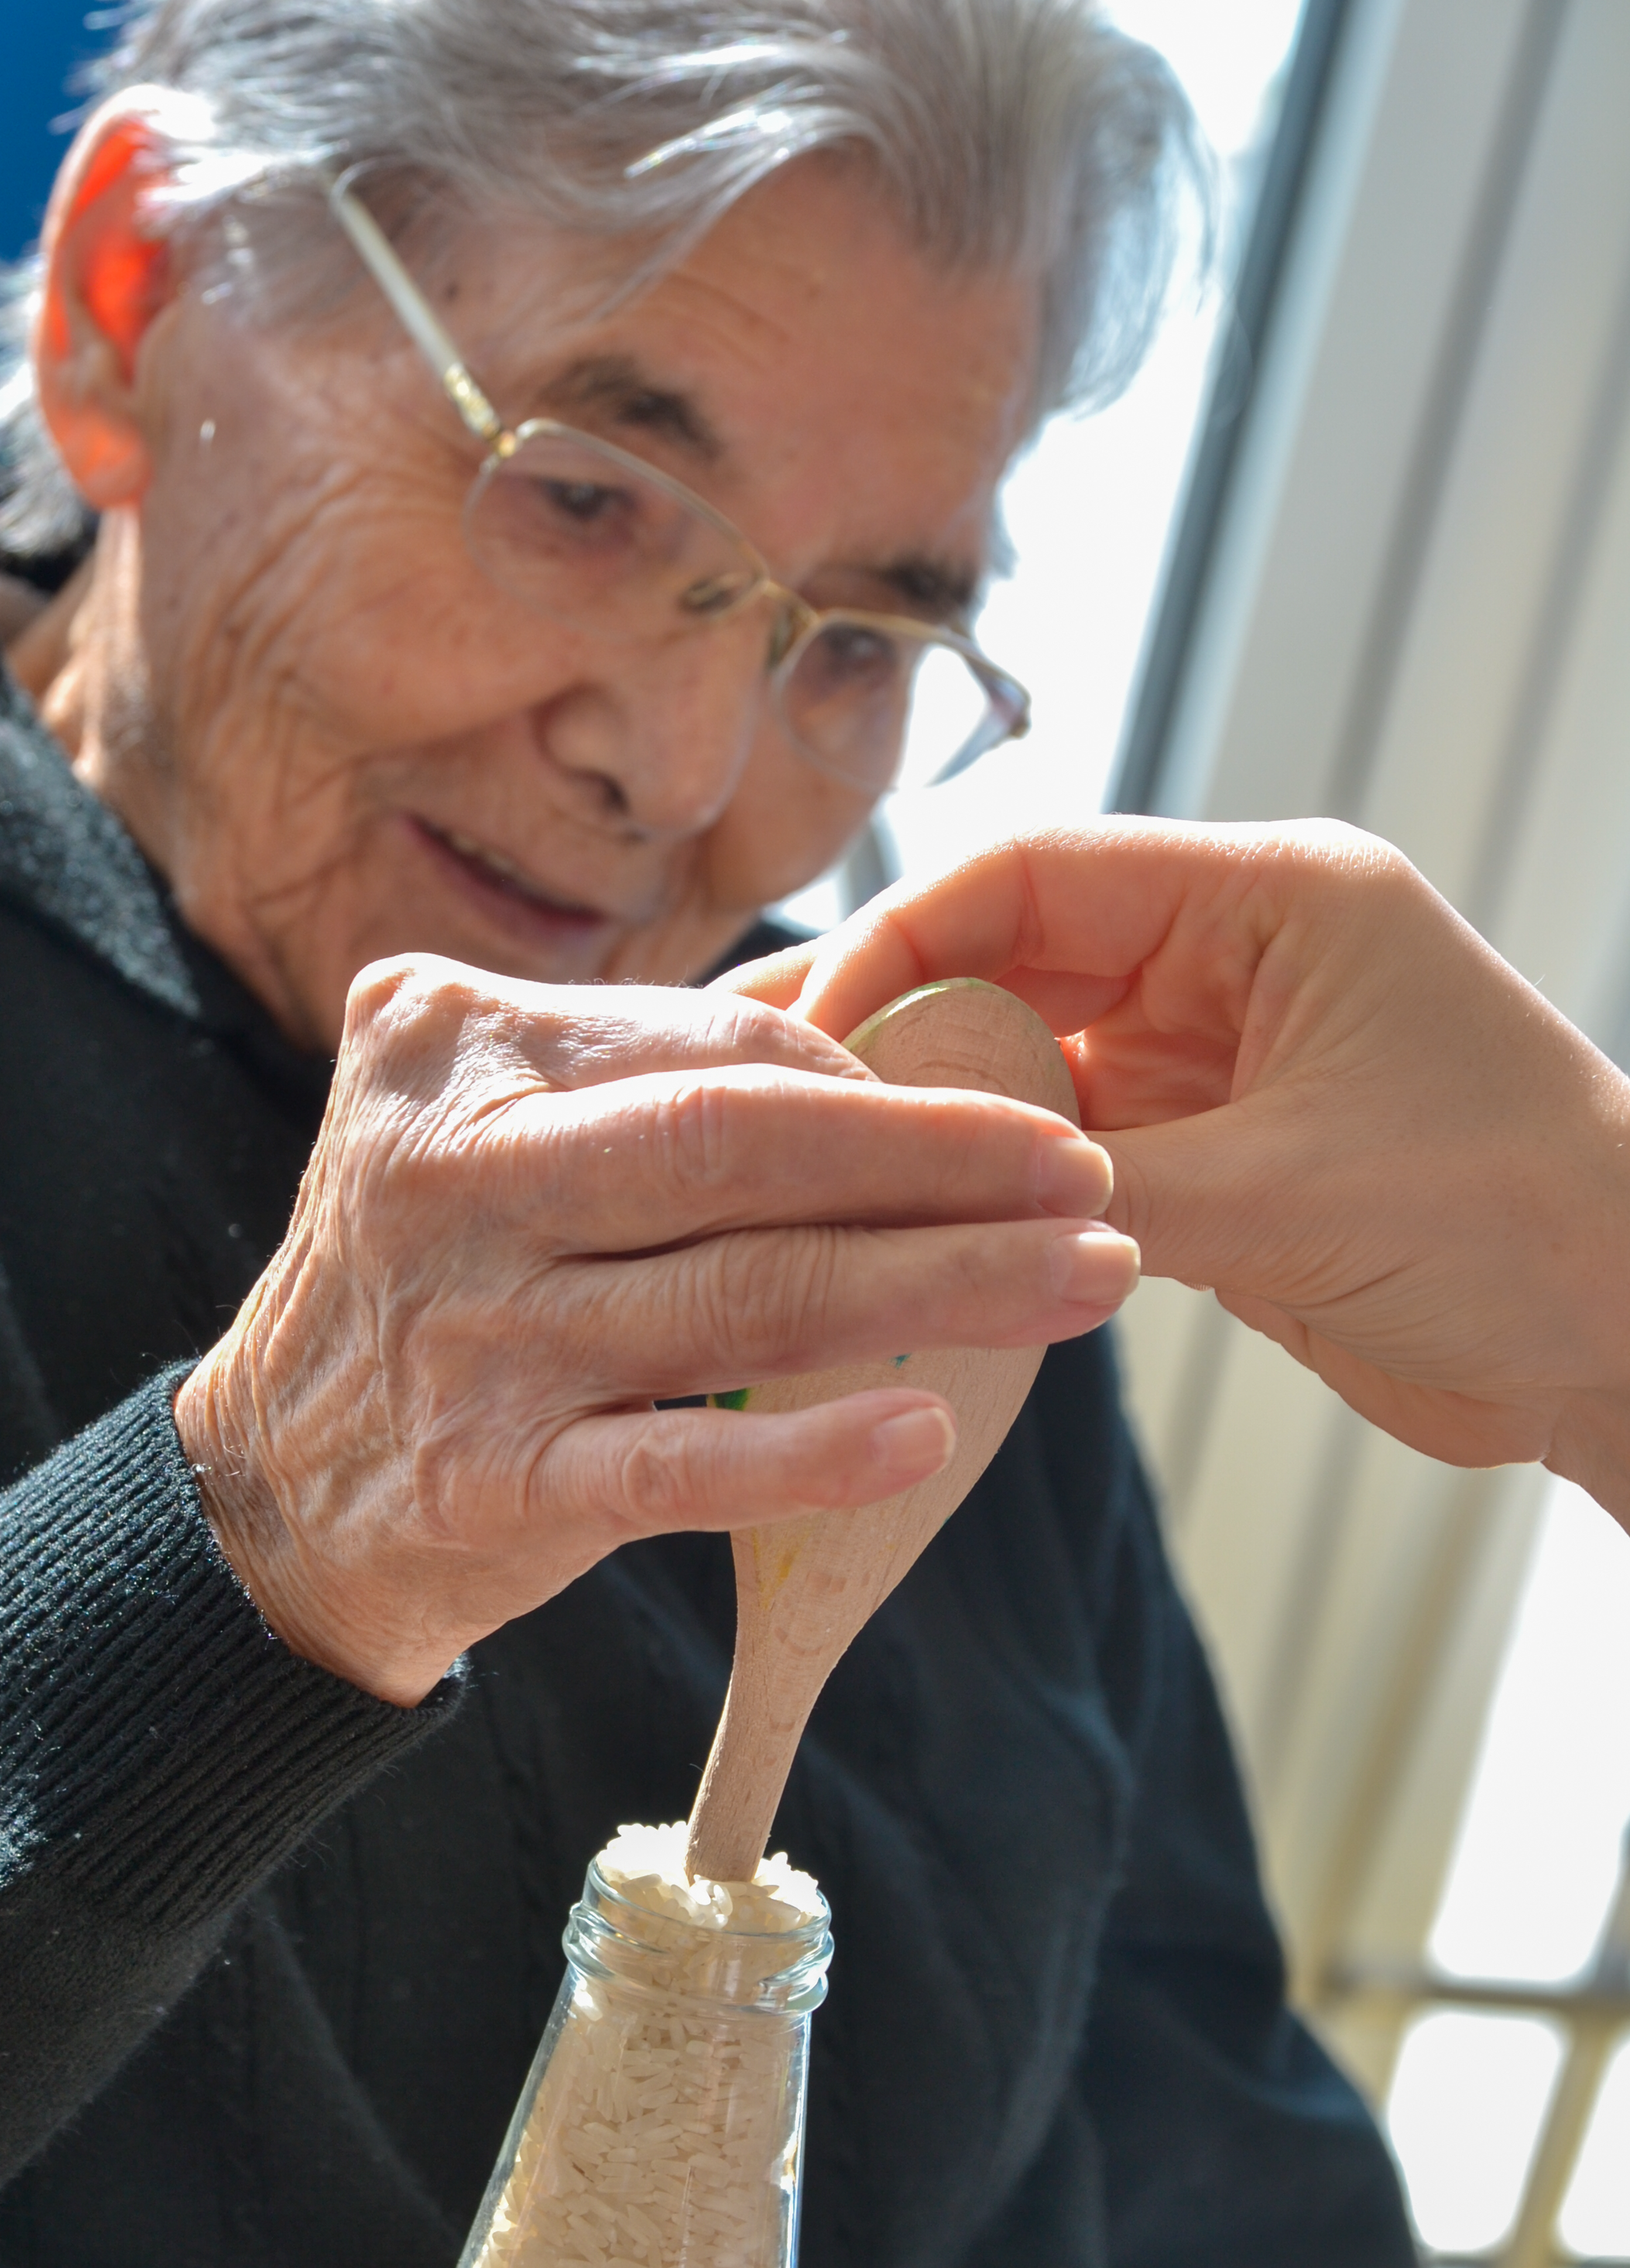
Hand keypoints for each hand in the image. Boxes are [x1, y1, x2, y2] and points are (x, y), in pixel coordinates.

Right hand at [173, 955, 1133, 1699]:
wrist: (268, 1491)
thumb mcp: (479, 1129)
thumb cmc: (424, 1285)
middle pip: (738, 1145)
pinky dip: (809, 1448)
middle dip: (939, 1155)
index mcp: (448, 1050)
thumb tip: (868, 1064)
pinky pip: (678, 1461)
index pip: (708, 1047)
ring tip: (1083, 1277)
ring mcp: (468, 1333)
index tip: (1002, 1108)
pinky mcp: (489, 1483)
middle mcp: (448, 1174)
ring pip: (739, 1294)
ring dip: (936, 1285)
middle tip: (1087, 1170)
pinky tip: (928, 1432)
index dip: (877, 1080)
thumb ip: (627, 1076)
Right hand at [722, 819, 1629, 1520]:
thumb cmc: (1520, 1226)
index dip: (901, 942)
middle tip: (768, 1095)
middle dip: (893, 1028)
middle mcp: (1228, 963)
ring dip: (936, 1119)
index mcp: (1268, 899)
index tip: (808, 1030)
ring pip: (1026, 1070)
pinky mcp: (1210, 1161)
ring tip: (814, 1170)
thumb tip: (930, 1197)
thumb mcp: (1286, 1195)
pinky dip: (991, 1191)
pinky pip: (1064, 1158)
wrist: (1628, 1345)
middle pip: (1011, 965)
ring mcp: (1215, 1063)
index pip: (1031, 877)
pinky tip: (908, 1227)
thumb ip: (1097, 1187)